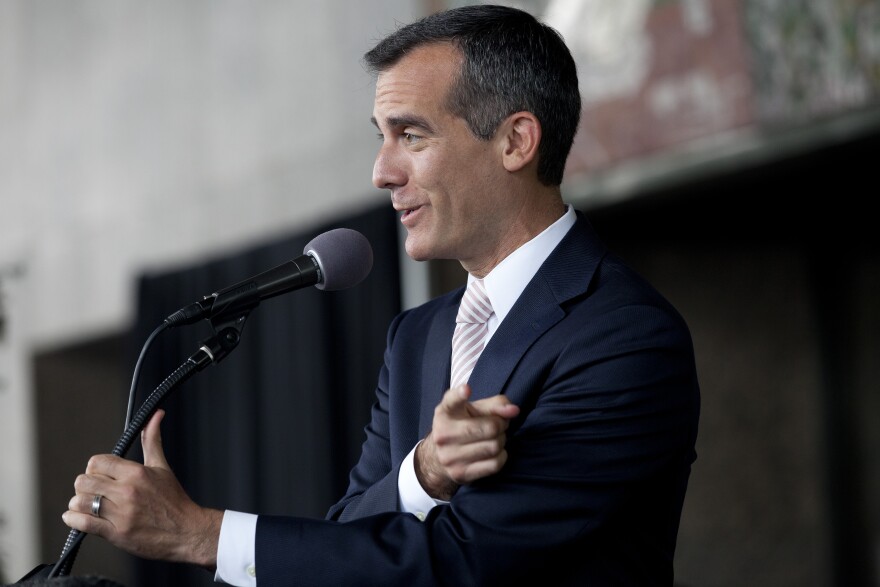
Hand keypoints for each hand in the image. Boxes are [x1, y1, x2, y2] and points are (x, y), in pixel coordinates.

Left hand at [62, 409, 221, 569]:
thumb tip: (155, 416)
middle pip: (84, 481)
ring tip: (88, 505)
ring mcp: (121, 514)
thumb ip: (152, 440)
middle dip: (85, 485)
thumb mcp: (162, 467)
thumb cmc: (174, 500)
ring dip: (79, 504)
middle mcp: (127, 492)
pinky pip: (83, 524)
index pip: (98, 462)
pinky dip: (74, 520)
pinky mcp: (116, 533)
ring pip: (80, 502)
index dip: (95, 468)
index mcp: (137, 473)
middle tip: (94, 490)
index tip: (100, 474)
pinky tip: (77, 517)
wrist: (186, 531)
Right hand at [416, 385, 519, 500]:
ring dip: (501, 440)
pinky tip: (493, 452)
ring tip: (495, 438)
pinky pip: (495, 464)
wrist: (439, 458)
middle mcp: (443, 434)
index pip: (451, 401)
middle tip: (498, 424)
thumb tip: (514, 410)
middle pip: (490, 427)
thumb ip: (496, 404)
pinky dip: (501, 456)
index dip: (460, 395)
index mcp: (445, 413)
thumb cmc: (463, 426)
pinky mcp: (460, 473)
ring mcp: (450, 456)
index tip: (466, 390)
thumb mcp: (474, 409)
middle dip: (501, 425)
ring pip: (494, 446)